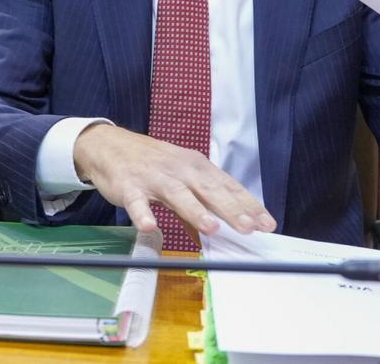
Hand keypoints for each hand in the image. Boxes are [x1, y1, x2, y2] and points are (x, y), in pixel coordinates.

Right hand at [73, 123, 276, 236]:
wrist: (111, 146)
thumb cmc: (153, 164)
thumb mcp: (181, 179)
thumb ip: (200, 205)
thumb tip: (219, 233)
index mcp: (198, 168)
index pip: (229, 188)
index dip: (249, 205)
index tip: (268, 224)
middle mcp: (181, 170)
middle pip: (210, 191)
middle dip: (231, 209)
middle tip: (250, 228)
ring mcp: (156, 178)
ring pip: (179, 195)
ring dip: (195, 211)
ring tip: (211, 227)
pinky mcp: (130, 186)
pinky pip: (137, 202)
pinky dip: (143, 214)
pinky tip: (150, 226)